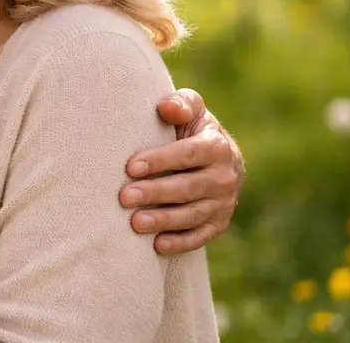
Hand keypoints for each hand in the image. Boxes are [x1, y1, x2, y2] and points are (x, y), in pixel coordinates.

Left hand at [119, 88, 244, 254]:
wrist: (217, 156)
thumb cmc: (191, 129)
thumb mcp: (192, 110)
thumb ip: (182, 104)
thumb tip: (167, 107)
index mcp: (217, 146)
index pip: (187, 154)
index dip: (160, 161)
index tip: (131, 167)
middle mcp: (225, 177)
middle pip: (188, 187)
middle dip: (155, 192)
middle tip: (124, 197)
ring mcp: (224, 203)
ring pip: (193, 215)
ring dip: (164, 220)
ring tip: (135, 223)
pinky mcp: (219, 223)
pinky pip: (201, 236)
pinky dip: (181, 242)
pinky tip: (157, 245)